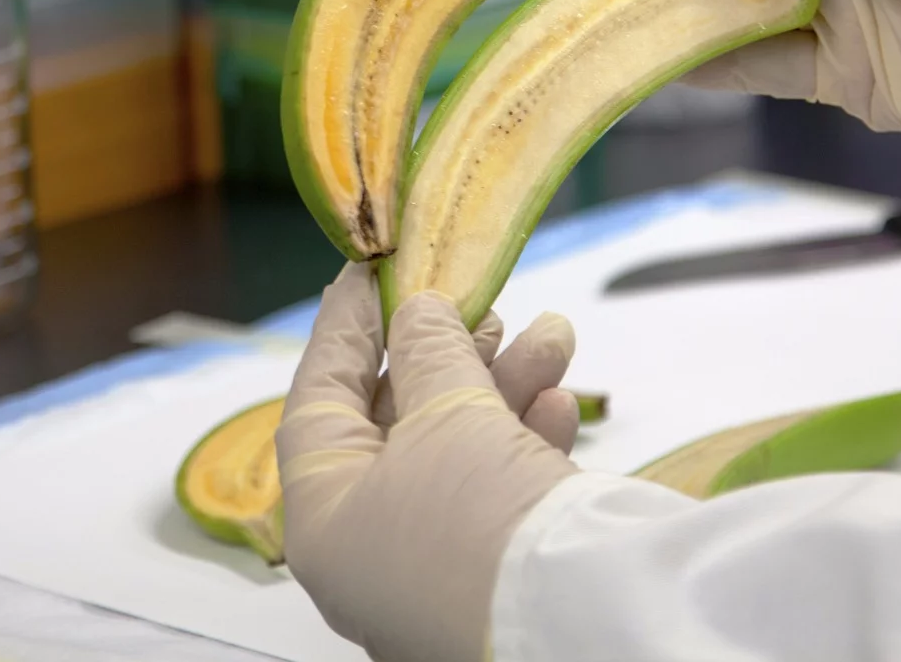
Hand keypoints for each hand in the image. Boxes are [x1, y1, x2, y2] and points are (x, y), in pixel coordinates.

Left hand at [276, 264, 578, 661]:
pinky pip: (504, 489)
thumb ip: (430, 352)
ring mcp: (437, 564)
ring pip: (461, 448)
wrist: (582, 626)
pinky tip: (560, 400)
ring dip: (505, 383)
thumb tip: (420, 312)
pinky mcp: (500, 570)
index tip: (368, 273)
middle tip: (480, 302)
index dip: (344, 331)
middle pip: (397, 422)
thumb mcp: (447, 417)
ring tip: (551, 333)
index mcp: (327, 518)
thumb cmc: (480, 524)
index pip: (318, 403)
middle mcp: (372, 547)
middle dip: (446, 353)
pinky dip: (528, 437)